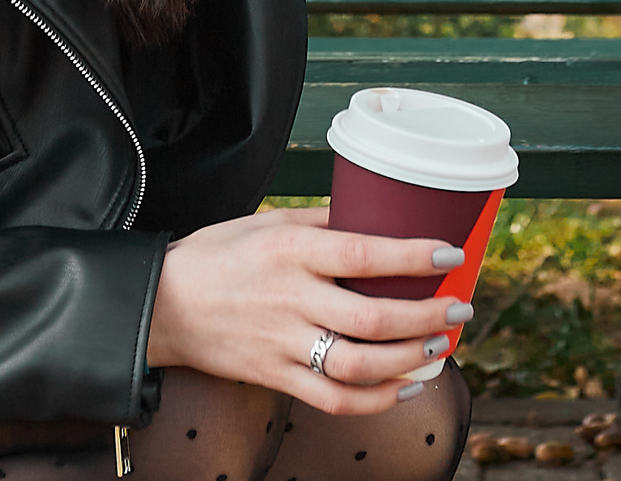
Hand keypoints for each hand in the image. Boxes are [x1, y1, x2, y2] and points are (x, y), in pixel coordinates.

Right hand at [148, 208, 475, 415]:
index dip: (413, 257)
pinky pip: (333, 398)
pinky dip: (376, 399)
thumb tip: (378, 220)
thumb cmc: (218, 255)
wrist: (161, 305)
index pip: (363, 253)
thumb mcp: (268, 221)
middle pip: (372, 318)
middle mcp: (290, 298)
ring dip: (410, 359)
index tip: (450, 254)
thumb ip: (324, 223)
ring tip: (440, 346)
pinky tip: (405, 386)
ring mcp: (282, 343)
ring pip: (358, 365)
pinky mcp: (274, 376)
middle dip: (427, 316)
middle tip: (460, 308)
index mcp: (291, 250)